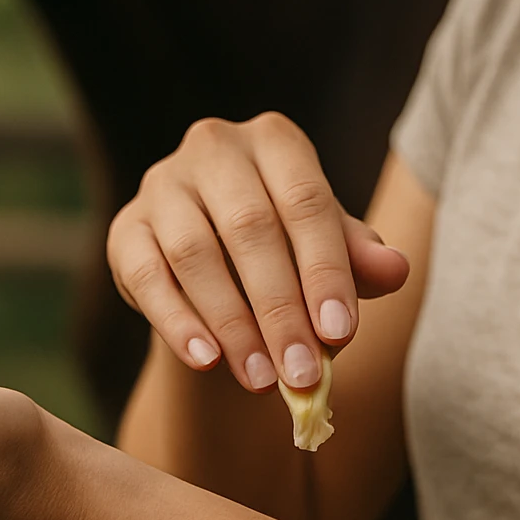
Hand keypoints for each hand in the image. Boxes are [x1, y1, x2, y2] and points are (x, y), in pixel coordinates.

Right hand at [107, 112, 409, 392]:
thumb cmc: (287, 249)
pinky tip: (206, 360)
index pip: (306, 202)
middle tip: (302, 373)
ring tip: (261, 379)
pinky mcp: (125, 227)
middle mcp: (214, 147)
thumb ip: (359, 258)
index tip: (340, 334)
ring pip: (194, 252)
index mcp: (274, 141)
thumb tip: (395, 269)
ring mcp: (162, 183)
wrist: (219, 264)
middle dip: (280, 309)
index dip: (325, 270)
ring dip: (231, 323)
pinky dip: (176, 321)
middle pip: (249, 229)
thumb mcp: (329, 250)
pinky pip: (147, 274)